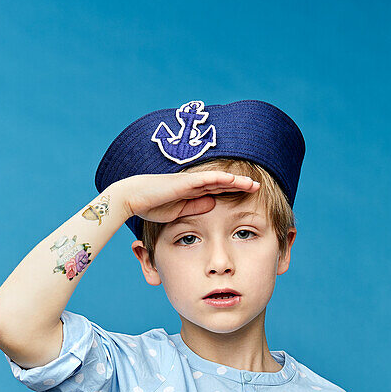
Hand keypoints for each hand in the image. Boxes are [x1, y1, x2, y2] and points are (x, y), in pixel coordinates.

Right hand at [118, 170, 260, 226]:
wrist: (133, 198)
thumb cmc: (152, 206)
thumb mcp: (179, 212)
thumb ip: (195, 208)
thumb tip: (213, 204)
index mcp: (193, 193)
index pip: (219, 191)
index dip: (235, 192)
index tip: (250, 196)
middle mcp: (194, 185)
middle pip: (223, 183)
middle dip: (240, 185)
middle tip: (258, 187)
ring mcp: (190, 181)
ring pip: (218, 179)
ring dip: (236, 181)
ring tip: (252, 184)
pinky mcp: (184, 182)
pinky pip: (205, 179)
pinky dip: (219, 179)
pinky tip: (232, 179)